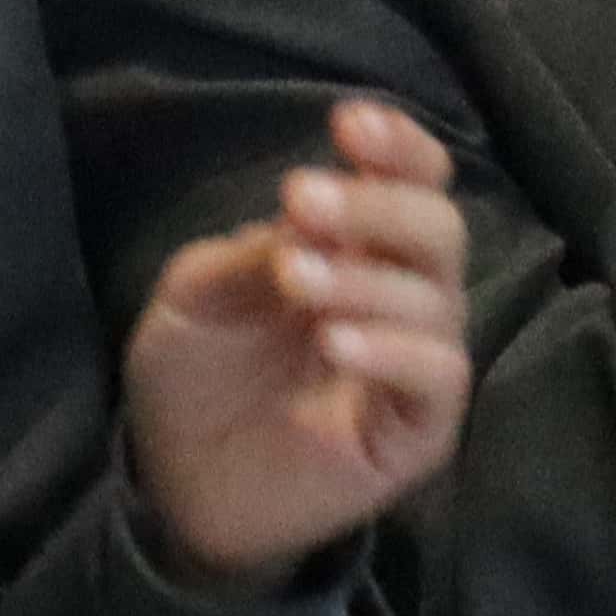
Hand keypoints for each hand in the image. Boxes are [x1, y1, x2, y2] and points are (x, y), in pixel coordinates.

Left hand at [124, 100, 474, 586]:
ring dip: (368, 276)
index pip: (412, 183)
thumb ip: (248, 254)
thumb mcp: (194, 299)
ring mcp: (414, 367)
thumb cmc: (193, 384)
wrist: (176, 492)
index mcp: (358, 251)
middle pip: (438, 228)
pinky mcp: (417, 432)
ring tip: (295, 279)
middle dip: (377, 204)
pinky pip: (440, 376)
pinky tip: (337, 342)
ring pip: (439, 298)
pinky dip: (397, 349)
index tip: (349, 123)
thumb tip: (305, 215)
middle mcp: (401, 298)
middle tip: (303, 201)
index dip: (398, 148)